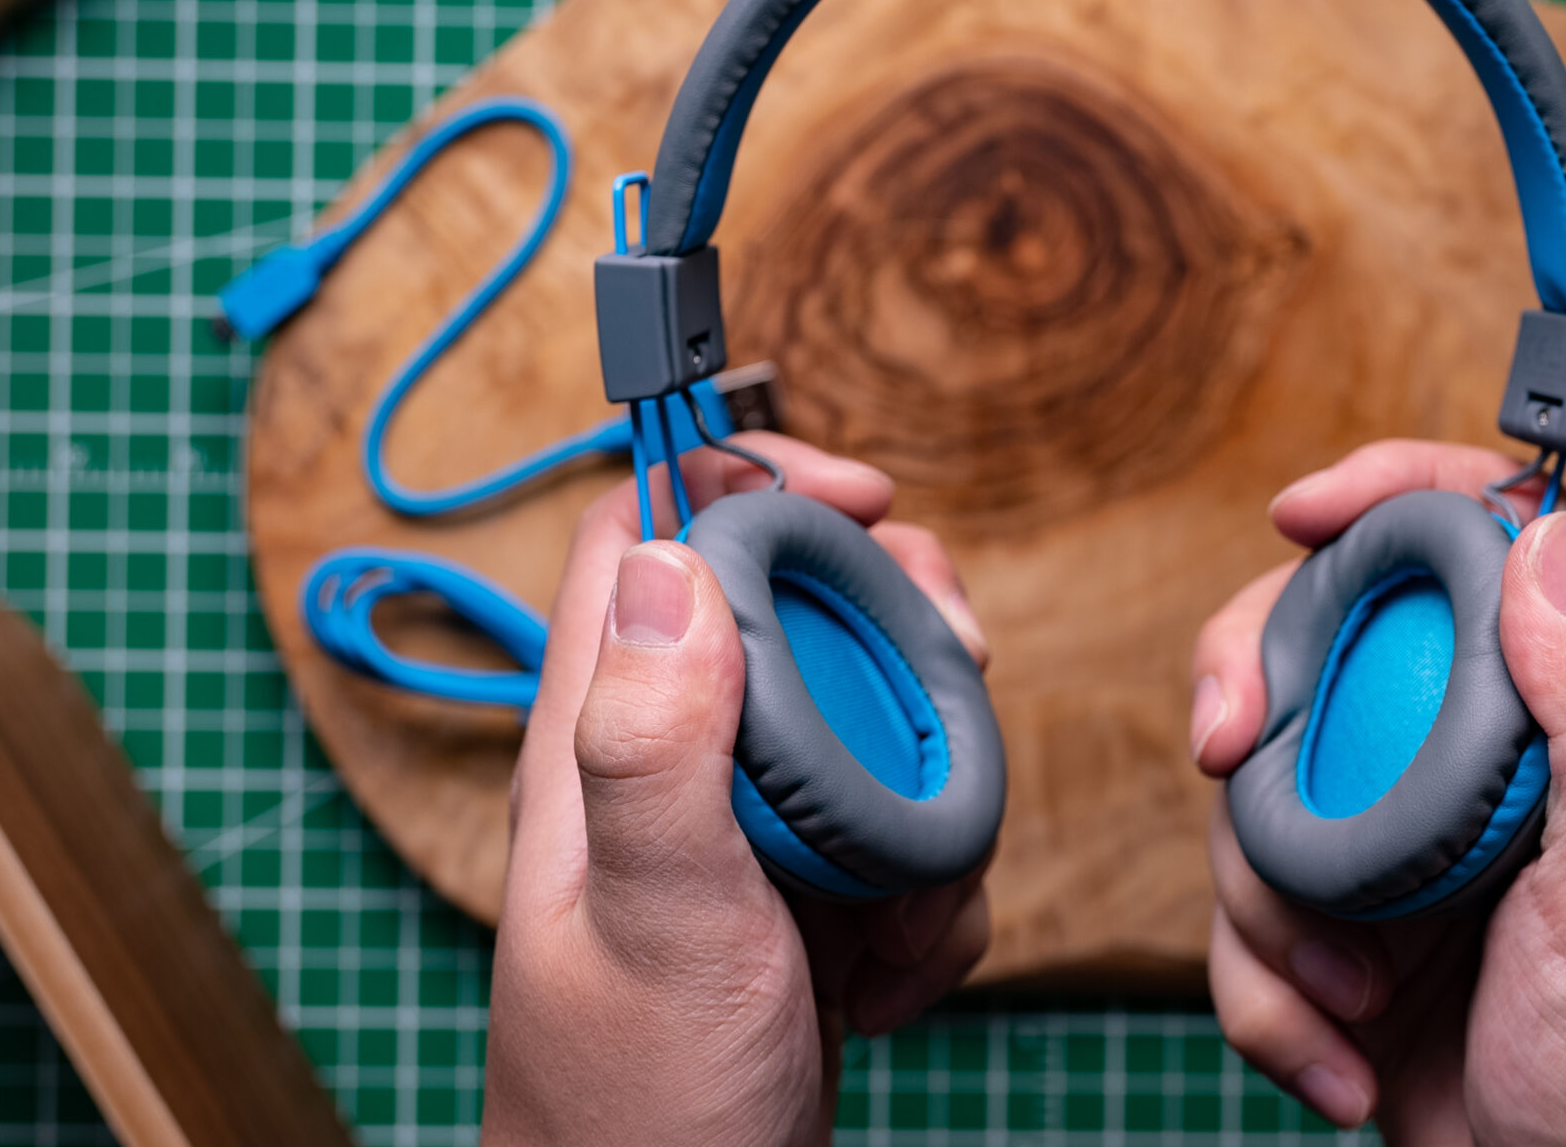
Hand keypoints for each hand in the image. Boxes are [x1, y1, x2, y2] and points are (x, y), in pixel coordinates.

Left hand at [483, 433, 993, 1146]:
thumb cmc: (635, 1110)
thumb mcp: (657, 919)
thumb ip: (653, 746)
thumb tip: (676, 562)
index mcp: (605, 745)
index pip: (651, 537)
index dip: (753, 481)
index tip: (868, 500)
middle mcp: (671, 772)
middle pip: (795, 613)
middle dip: (895, 638)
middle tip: (960, 678)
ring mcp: (744, 843)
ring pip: (871, 730)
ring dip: (933, 800)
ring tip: (907, 907)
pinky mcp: (803, 909)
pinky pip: (901, 845)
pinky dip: (931, 904)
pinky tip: (893, 980)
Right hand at [1189, 441, 1565, 1145]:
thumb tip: (1545, 539)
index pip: (1487, 547)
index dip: (1391, 496)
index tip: (1300, 510)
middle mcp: (1481, 768)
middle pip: (1327, 648)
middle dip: (1255, 697)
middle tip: (1226, 752)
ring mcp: (1405, 854)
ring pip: (1261, 795)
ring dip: (1272, 907)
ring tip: (1351, 999)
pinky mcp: (1345, 941)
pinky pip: (1244, 923)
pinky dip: (1267, 997)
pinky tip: (1341, 1063)